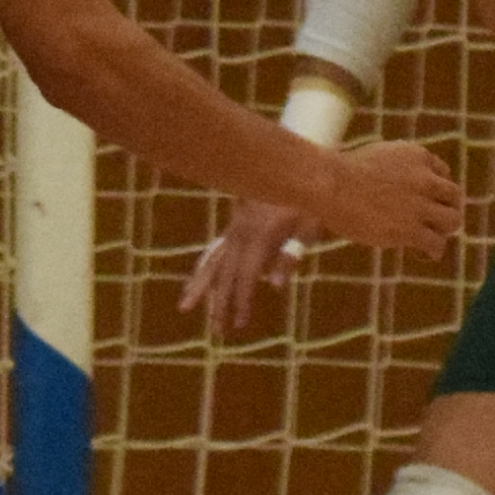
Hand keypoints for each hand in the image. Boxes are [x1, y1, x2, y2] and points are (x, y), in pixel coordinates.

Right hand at [181, 198, 315, 329]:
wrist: (296, 163)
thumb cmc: (310, 198)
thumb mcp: (310, 225)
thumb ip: (291, 255)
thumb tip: (275, 286)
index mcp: (260, 234)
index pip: (246, 276)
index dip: (242, 300)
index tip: (239, 323)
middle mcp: (240, 232)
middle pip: (224, 273)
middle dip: (219, 303)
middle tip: (216, 331)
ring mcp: (234, 227)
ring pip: (211, 260)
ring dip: (200, 286)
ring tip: (185, 307)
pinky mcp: (234, 225)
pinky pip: (214, 249)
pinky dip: (204, 267)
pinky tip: (198, 282)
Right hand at [304, 139, 464, 258]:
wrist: (330, 185)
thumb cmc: (340, 172)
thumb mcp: (376, 156)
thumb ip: (394, 167)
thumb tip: (392, 183)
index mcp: (416, 155)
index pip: (442, 172)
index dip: (436, 189)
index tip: (426, 200)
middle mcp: (424, 178)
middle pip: (454, 196)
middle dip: (445, 208)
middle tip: (432, 221)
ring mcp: (419, 204)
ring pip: (452, 220)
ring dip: (443, 230)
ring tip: (429, 238)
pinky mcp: (410, 229)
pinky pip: (436, 244)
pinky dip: (434, 251)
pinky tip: (422, 254)